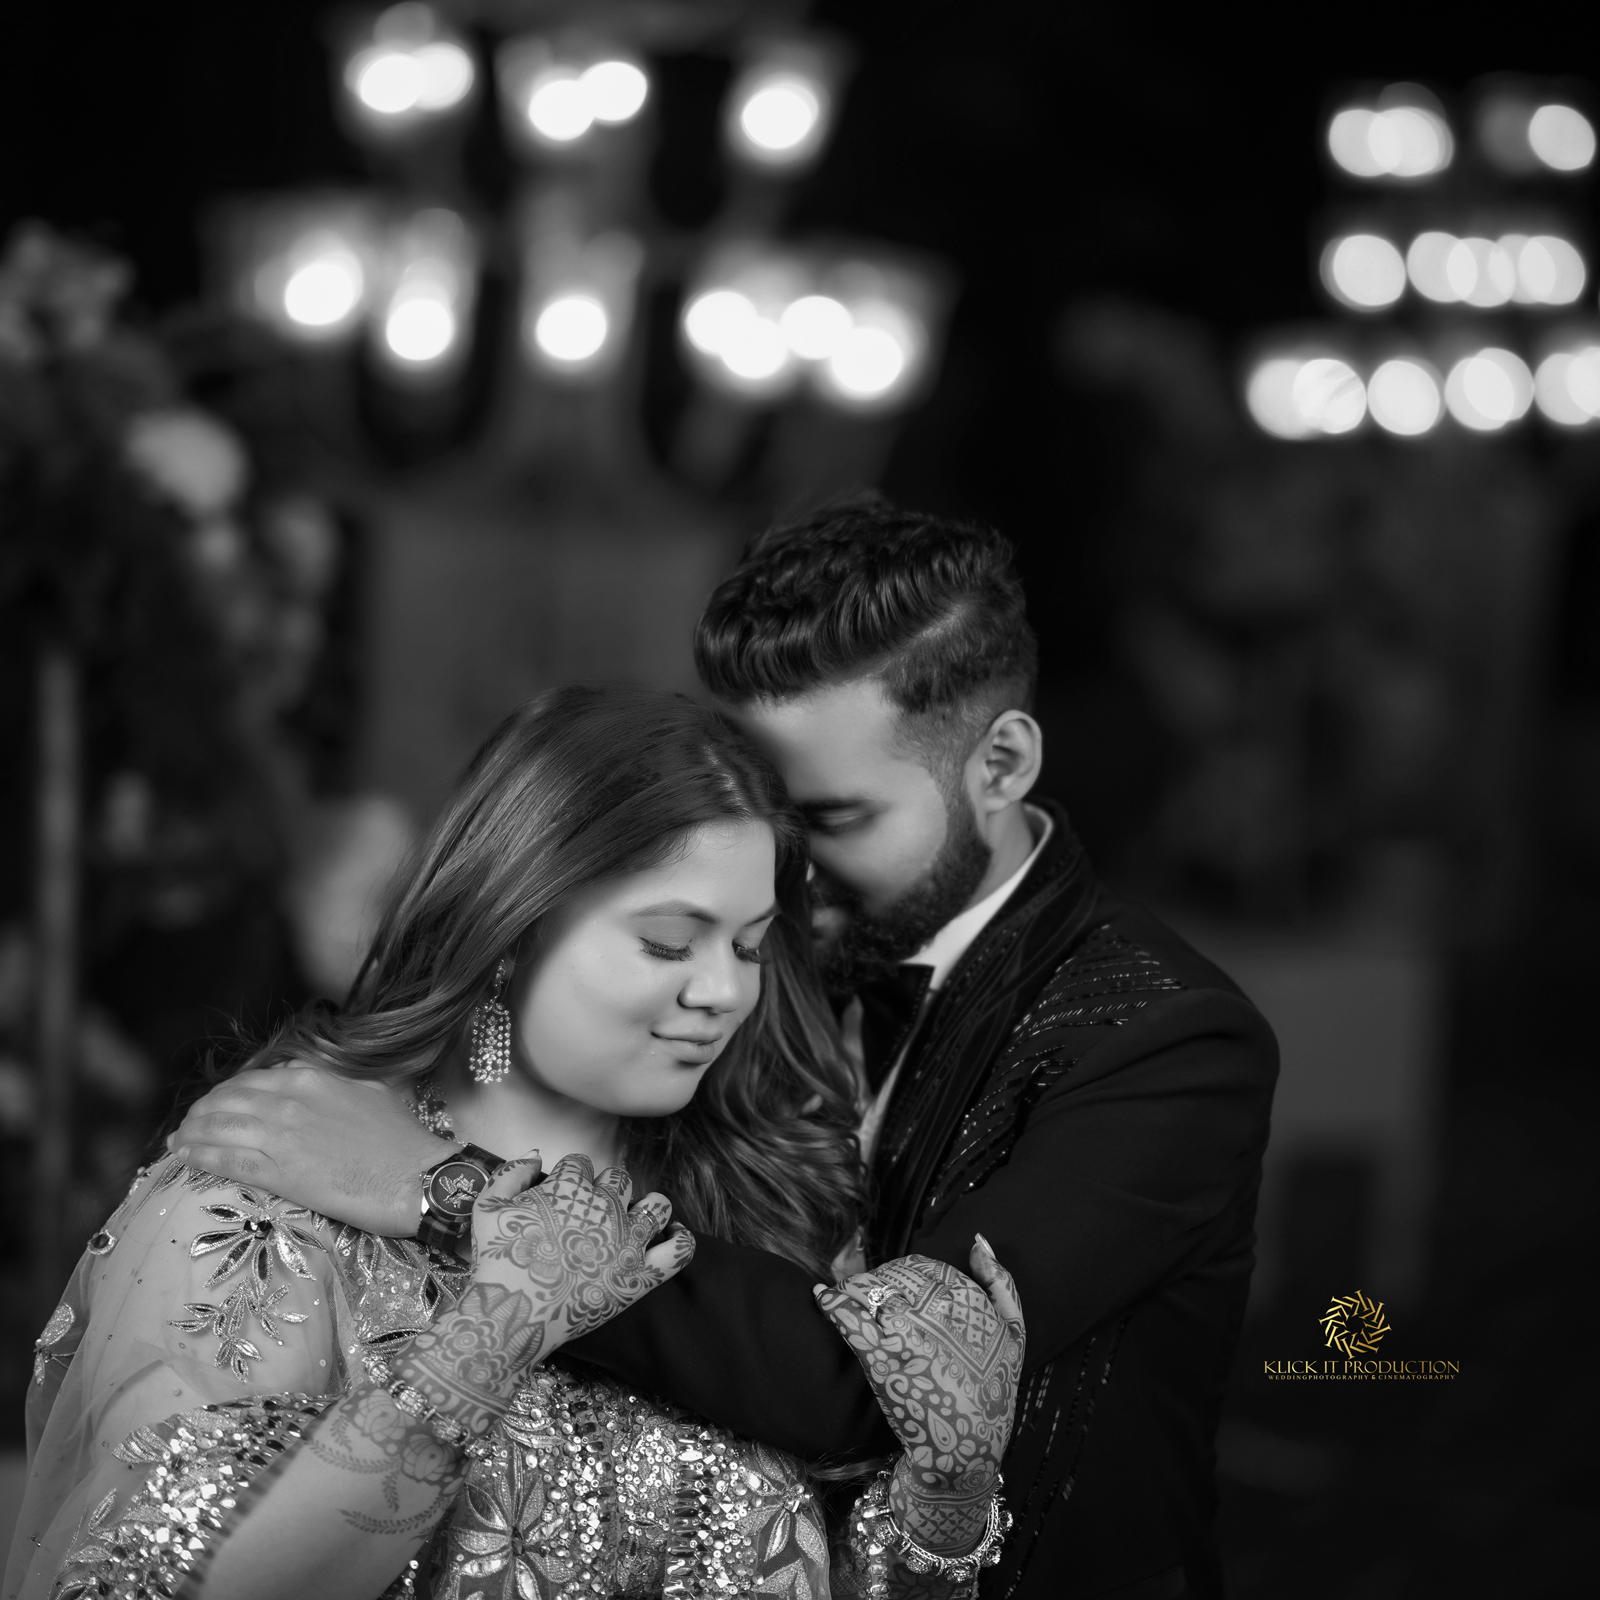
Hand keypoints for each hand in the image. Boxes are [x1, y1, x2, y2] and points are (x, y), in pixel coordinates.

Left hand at [171, 1065, 454, 1235]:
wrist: (415, 1176)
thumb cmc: (402, 1138)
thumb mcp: (370, 1091)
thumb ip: (334, 1082)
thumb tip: (311, 1075)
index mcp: (312, 1078)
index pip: (252, 1079)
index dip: (226, 1092)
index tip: (216, 1103)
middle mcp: (289, 1101)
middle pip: (227, 1101)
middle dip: (202, 1111)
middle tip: (189, 1124)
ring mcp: (281, 1136)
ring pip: (220, 1129)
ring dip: (191, 1134)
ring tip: (177, 1141)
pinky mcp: (279, 1172)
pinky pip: (226, 1160)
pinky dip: (200, 1157)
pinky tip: (184, 1158)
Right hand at [397, 1153, 693, 1436]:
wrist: (514, 1315)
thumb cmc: (498, 1262)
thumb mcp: (487, 1208)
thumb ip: (511, 1173)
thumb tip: (535, 1155)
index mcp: (572, 1186)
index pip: (581, 1163)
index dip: (570, 1177)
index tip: (561, 1194)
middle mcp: (607, 1205)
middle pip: (619, 1179)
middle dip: (606, 1189)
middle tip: (590, 1214)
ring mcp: (629, 1239)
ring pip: (656, 1205)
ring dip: (648, 1206)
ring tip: (635, 1219)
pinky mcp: (642, 1275)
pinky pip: (679, 1250)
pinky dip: (681, 1239)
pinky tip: (673, 1236)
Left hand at [816, 1237, 1023, 1554]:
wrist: (965, 1453)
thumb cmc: (991, 1394)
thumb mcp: (1014, 1336)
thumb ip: (1001, 1283)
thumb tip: (979, 1240)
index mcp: (967, 1299)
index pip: (923, 1267)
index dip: (905, 1274)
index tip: (897, 1287)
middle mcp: (937, 1307)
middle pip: (892, 1275)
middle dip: (877, 1280)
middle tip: (868, 1294)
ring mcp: (906, 1331)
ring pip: (868, 1288)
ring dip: (853, 1287)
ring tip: (846, 1296)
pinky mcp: (880, 1357)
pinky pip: (848, 1316)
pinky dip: (830, 1301)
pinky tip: (822, 1296)